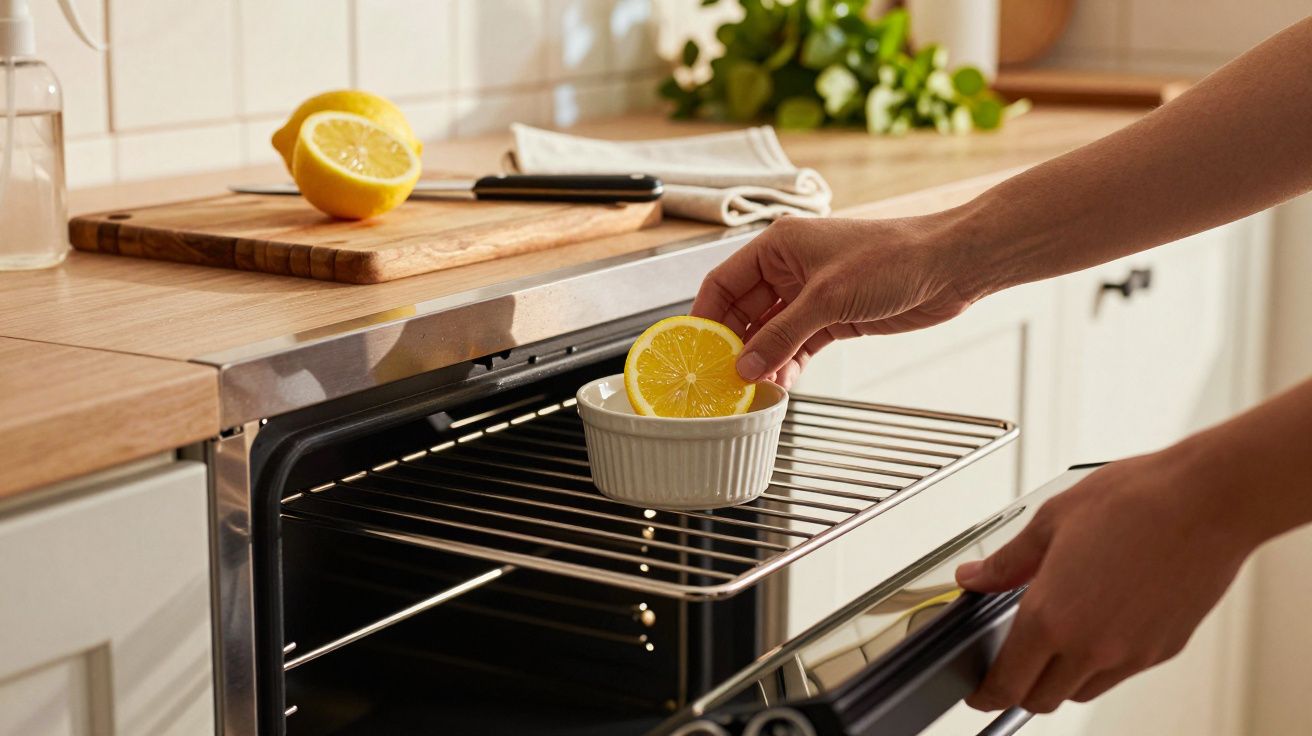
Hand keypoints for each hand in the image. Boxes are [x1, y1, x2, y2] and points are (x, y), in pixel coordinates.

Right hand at [690, 215, 975, 386]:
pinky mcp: (835, 316)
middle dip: (734, 346)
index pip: (724, 282)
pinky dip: (788, 363)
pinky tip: (780, 384)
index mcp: (778, 246)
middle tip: (721, 379)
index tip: (692, 350)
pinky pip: (798, 343)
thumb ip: (782, 333)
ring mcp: (812, 294)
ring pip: (772, 332)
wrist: (949, 265)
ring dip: (762, 360)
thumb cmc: (893, 257)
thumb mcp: (827, 298)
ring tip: (750, 389)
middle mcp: (790, 268)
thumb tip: (746, 365)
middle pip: (745, 311)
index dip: (705, 316)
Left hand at [955, 447, 1256, 713]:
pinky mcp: (1164, 649)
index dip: (986, 693)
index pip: (1008, 681)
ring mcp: (1132, 653)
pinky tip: (1097, 626)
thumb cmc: (1136, 501)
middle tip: (1008, 669)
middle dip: (1018, 691)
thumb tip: (975, 577)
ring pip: (1082, 690)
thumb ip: (1007, 562)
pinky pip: (1120, 672)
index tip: (980, 692)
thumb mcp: (1050, 522)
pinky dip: (1099, 663)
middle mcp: (1092, 646)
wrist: (1207, 502)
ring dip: (1060, 679)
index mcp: (1053, 617)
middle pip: (1042, 699)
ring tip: (1053, 643)